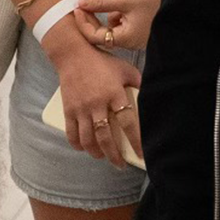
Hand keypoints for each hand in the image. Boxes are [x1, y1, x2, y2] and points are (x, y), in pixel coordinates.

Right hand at [44, 32, 143, 164]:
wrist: (73, 55)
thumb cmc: (102, 62)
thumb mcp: (125, 69)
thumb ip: (138, 83)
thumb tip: (150, 96)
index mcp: (114, 94)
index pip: (128, 122)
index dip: (135, 140)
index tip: (141, 154)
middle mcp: (97, 103)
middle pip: (106, 137)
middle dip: (114, 155)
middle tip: (120, 165)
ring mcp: (81, 108)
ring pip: (88, 139)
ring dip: (97, 152)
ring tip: (103, 157)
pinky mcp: (68, 110)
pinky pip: (71, 133)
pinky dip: (77, 145)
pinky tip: (84, 149)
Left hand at [73, 0, 164, 51]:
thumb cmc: (157, 0)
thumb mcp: (125, 0)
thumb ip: (101, 4)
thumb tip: (82, 4)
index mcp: (125, 39)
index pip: (95, 37)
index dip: (83, 22)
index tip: (77, 8)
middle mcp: (131, 42)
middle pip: (104, 34)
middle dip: (95, 18)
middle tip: (87, 3)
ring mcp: (137, 38)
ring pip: (115, 27)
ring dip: (111, 14)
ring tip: (120, 0)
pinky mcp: (142, 31)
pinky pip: (125, 25)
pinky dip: (122, 15)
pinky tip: (129, 4)